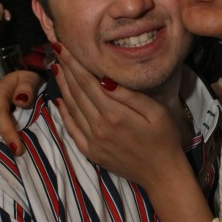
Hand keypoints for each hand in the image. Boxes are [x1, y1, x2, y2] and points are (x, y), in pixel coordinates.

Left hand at [54, 46, 184, 189]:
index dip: (73, 62)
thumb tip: (104, 78)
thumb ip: (129, 95)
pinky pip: (71, 129)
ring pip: (71, 108)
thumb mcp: (155, 112)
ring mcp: (92, 141)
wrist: (162, 176)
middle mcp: (98, 127)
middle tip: (56, 50)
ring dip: (62, 87)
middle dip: (65, 69)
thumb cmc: (165, 140)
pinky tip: (59, 101)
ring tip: (56, 68)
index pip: (87, 81)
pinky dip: (63, 113)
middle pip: (75, 92)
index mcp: (114, 114)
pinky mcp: (90, 152)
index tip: (62, 45)